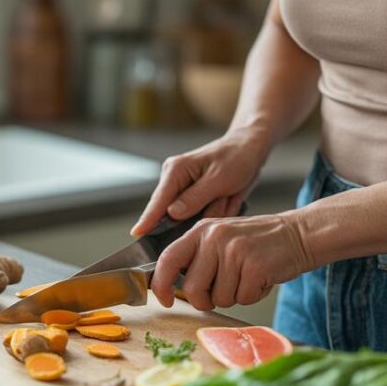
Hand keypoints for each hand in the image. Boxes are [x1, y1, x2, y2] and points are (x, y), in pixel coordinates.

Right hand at [131, 127, 270, 236]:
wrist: (249, 150)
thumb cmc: (236, 158)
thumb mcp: (219, 179)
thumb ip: (194, 198)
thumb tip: (171, 213)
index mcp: (175, 170)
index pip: (158, 201)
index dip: (148, 220)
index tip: (137, 235)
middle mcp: (174, 179)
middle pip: (172, 213)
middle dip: (198, 215)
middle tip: (223, 199)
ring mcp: (182, 189)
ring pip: (190, 217)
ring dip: (212, 211)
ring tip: (228, 196)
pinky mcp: (193, 197)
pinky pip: (200, 215)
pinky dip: (216, 211)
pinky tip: (227, 198)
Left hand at [150, 214, 311, 310]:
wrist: (298, 234)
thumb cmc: (257, 242)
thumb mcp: (221, 238)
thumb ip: (198, 256)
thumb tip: (174, 286)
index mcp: (201, 230)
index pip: (168, 259)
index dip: (161, 284)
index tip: (164, 299)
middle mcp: (215, 238)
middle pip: (193, 289)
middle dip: (205, 300)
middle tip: (222, 292)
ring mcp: (235, 251)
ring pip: (219, 298)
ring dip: (234, 296)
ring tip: (247, 277)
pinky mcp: (255, 266)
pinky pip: (243, 299)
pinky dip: (252, 296)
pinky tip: (261, 279)